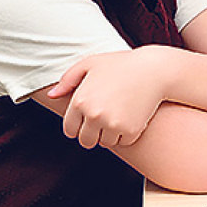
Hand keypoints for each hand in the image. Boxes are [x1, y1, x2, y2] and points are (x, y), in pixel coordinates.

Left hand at [47, 46, 170, 148]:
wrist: (155, 69)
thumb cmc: (121, 64)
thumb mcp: (91, 63)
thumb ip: (68, 79)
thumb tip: (51, 96)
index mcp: (80, 101)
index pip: (69, 130)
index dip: (78, 126)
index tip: (88, 119)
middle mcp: (94, 115)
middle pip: (86, 141)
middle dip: (92, 133)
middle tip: (104, 119)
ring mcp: (113, 124)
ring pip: (105, 143)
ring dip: (110, 134)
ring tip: (119, 115)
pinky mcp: (131, 130)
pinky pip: (123, 142)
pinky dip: (126, 134)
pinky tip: (132, 117)